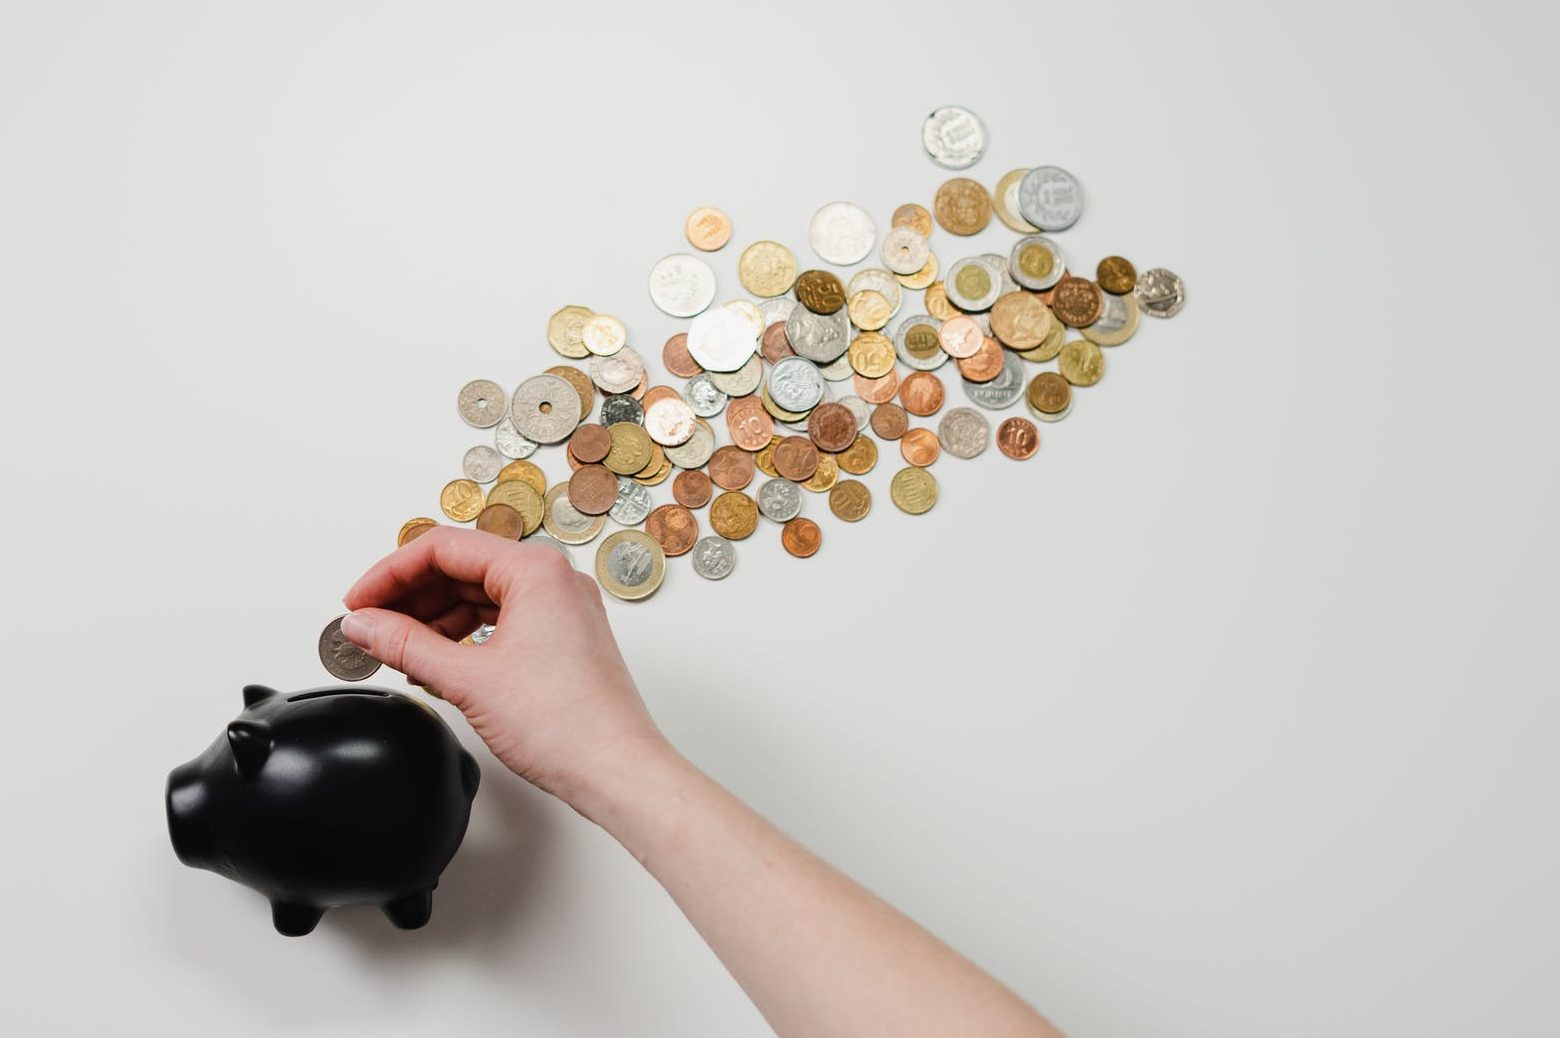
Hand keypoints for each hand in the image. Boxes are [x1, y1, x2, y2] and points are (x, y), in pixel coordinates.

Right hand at [339, 527, 667, 806]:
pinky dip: (463, 636)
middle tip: (368, 626)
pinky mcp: (563, 639)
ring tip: (396, 649)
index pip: (444, 548)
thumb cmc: (566, 725)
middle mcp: (555, 580)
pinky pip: (501, 620)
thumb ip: (405, 644)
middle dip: (409, 597)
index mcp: (536, 570)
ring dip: (434, 618)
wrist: (616, 770)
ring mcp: (562, 609)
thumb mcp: (467, 679)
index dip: (389, 574)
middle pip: (462, 567)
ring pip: (480, 595)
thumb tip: (364, 625)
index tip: (358, 604)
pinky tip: (435, 661)